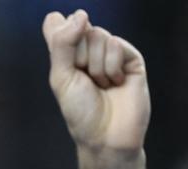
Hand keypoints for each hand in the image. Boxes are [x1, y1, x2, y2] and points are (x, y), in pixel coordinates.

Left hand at [42, 10, 149, 152]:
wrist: (106, 134)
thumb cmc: (80, 111)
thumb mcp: (61, 77)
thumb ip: (63, 44)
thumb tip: (80, 14)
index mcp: (66, 55)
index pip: (57, 24)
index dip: (59, 31)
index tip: (63, 56)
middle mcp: (88, 50)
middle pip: (80, 28)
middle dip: (79, 58)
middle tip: (85, 81)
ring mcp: (110, 53)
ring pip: (98, 35)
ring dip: (95, 66)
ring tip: (101, 85)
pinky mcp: (131, 58)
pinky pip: (116, 44)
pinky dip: (111, 67)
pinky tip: (116, 84)